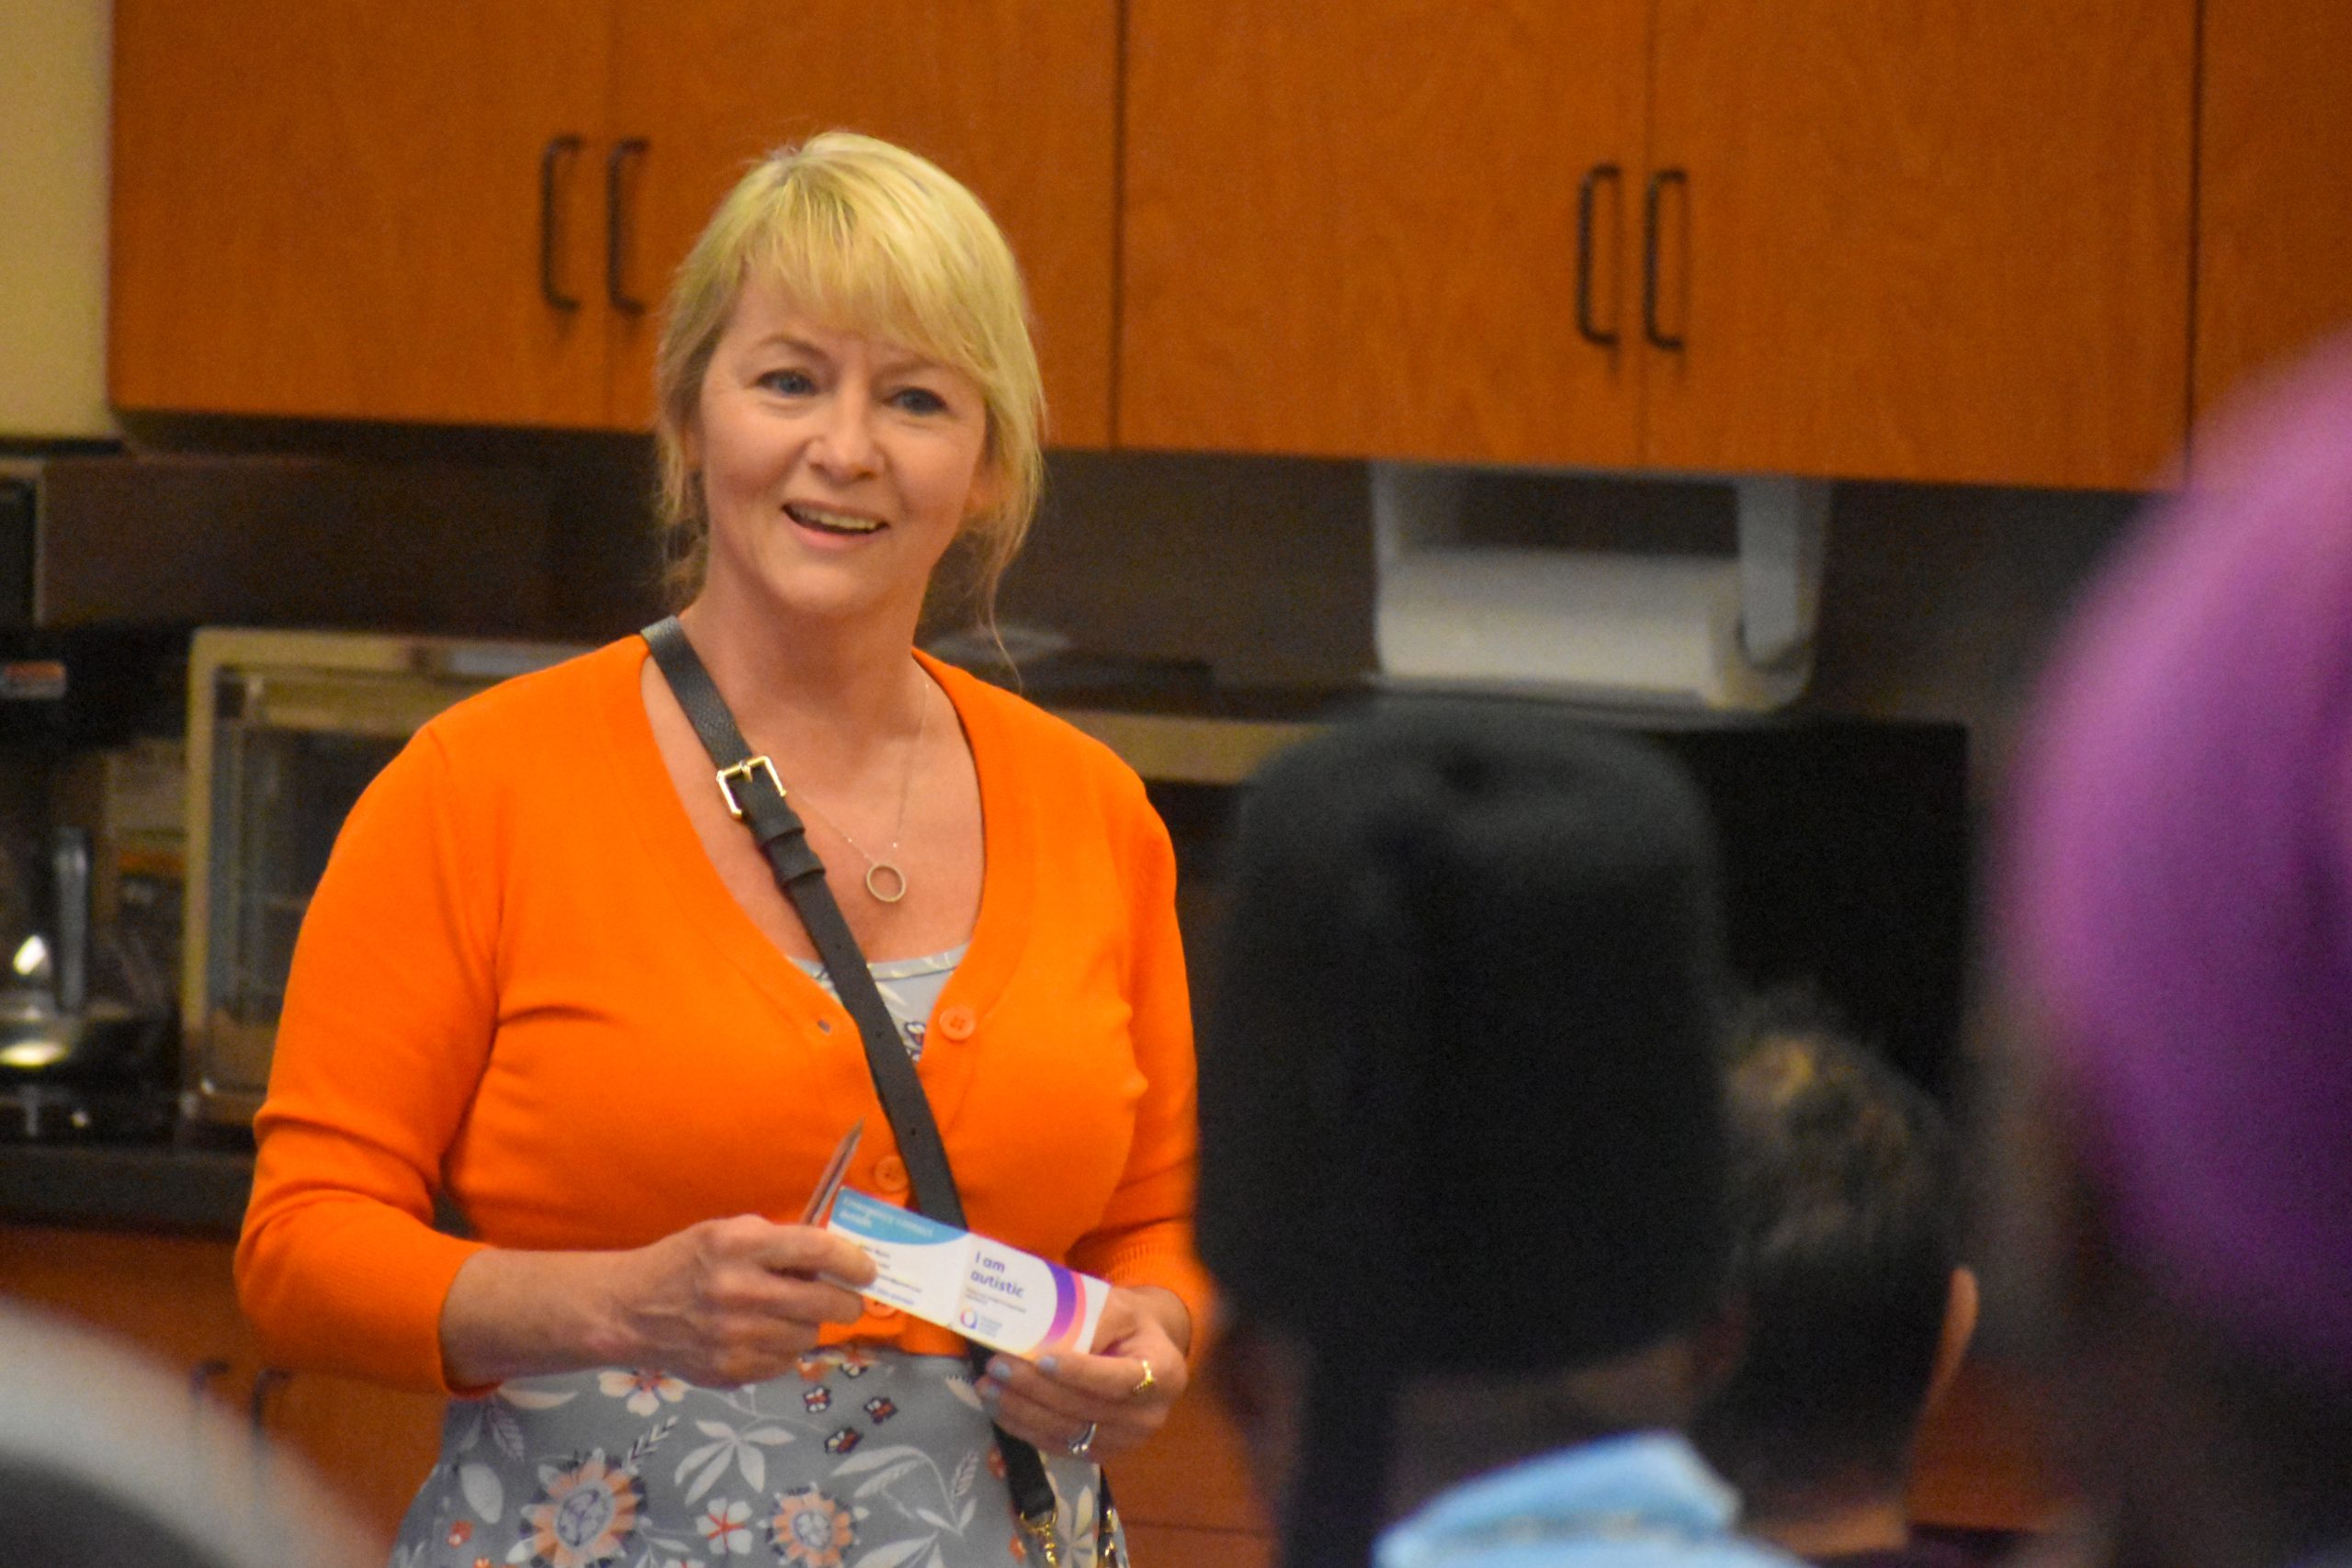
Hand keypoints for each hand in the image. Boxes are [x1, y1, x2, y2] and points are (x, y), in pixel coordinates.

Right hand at [604, 1215, 875, 1386]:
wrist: (630, 1311)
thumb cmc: (685, 1262)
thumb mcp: (728, 1232)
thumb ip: (777, 1242)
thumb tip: (831, 1260)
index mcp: (740, 1246)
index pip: (817, 1249)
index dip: (853, 1260)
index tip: (868, 1270)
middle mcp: (740, 1291)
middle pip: (827, 1303)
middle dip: (845, 1300)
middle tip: (845, 1298)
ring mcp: (736, 1337)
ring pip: (810, 1336)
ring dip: (809, 1325)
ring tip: (788, 1314)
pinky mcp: (732, 1371)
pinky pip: (785, 1363)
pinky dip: (784, 1350)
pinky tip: (764, 1336)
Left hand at [974, 1285, 1189, 1461]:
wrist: (1143, 1354)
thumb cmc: (1128, 1325)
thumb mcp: (1119, 1308)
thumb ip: (1092, 1319)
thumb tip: (1045, 1335)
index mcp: (1164, 1374)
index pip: (1117, 1380)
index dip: (1079, 1373)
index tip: (1041, 1360)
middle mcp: (1149, 1416)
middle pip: (1085, 1409)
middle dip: (1035, 1390)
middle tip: (997, 1367)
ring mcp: (1125, 1442)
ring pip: (1067, 1433)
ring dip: (1022, 1412)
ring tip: (988, 1389)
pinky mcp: (1100, 1455)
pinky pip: (1058, 1447)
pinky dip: (1025, 1430)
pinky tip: (999, 1410)